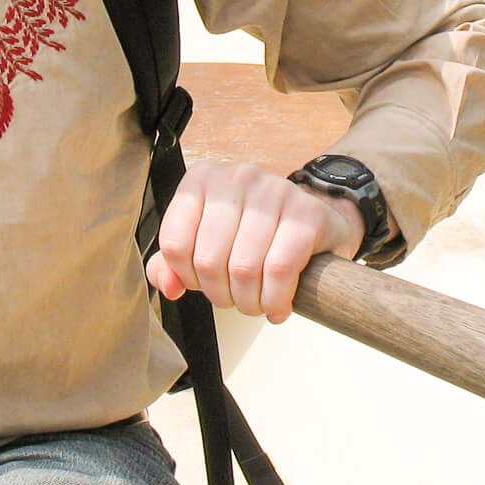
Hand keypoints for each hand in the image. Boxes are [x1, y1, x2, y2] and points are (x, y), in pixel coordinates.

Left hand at [146, 161, 364, 323]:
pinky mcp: (308, 214)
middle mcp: (237, 176)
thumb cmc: (253, 235)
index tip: (206, 284)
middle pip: (209, 260)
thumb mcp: (206, 242)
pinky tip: (278, 308)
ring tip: (257, 305)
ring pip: (244, 268)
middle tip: (236, 301)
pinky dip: (276, 300)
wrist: (315, 222)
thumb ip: (172, 264)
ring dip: (250, 303)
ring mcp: (275, 190)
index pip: (174, 243)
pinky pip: (280, 269)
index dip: (188, 277)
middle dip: (221, 296)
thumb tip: (168, 286)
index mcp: (202, 179)